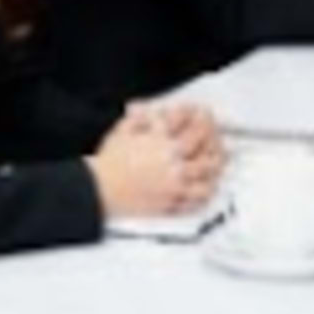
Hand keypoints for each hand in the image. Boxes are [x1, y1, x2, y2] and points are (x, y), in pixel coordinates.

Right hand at [93, 109, 222, 223]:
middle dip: (214, 142)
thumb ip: (140, 118)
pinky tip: (204, 188)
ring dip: (214, 170)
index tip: (203, 113)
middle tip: (214, 138)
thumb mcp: (123, 131)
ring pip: (207, 180)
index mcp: (164, 145)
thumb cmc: (109, 161)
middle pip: (208, 153)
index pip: (194, 127)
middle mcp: (173, 165)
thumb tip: (149, 110)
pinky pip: (195, 202)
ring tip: (214, 163)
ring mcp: (174, 186)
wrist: (99, 189)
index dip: (203, 117)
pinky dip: (203, 195)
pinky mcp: (170, 204)